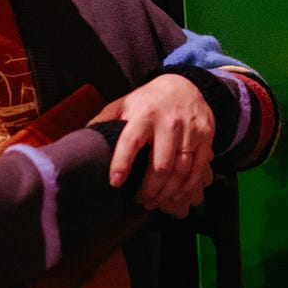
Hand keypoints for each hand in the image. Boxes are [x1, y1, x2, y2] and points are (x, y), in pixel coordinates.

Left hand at [92, 73, 215, 218]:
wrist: (186, 85)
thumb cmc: (148, 101)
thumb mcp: (123, 103)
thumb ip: (103, 121)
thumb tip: (81, 141)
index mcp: (144, 114)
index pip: (131, 141)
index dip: (122, 163)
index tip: (115, 182)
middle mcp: (168, 122)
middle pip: (160, 165)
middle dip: (148, 190)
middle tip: (139, 200)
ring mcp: (190, 131)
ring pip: (180, 171)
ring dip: (166, 193)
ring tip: (155, 202)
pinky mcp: (206, 137)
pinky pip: (198, 169)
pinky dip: (186, 187)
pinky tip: (175, 195)